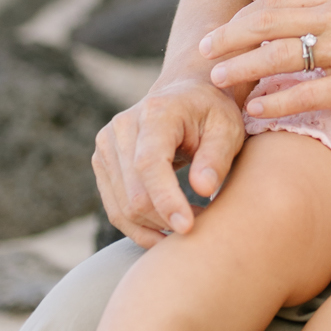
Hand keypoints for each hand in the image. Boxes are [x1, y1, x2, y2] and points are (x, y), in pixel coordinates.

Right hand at [92, 76, 247, 244]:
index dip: (166, 199)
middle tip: (199, 227)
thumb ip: (217, 158)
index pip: (149, 164)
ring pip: (123, 208)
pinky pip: (115, 209)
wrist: (186, 96)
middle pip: (135, 193)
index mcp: (155, 112)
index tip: (189, 227)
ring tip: (187, 227)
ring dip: (155, 227)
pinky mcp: (102, 163)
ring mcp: (107, 145)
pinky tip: (165, 233)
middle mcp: (122, 126)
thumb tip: (203, 189)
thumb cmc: (212, 114)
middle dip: (166, 219)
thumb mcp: (228, 130)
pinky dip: (139, 228)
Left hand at [200, 0, 330, 123]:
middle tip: (203, 51)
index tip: (223, 30)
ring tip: (219, 78)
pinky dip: (277, 101)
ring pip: (284, 56)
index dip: (245, 15)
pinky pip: (310, 93)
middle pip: (272, 22)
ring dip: (244, 67)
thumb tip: (287, 17)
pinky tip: (257, 109)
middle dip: (231, 36)